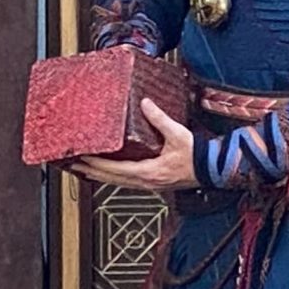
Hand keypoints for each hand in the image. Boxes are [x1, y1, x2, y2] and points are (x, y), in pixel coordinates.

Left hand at [71, 100, 197, 192]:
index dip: (96, 164)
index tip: (81, 158)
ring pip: (118, 182)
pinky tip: (110, 171)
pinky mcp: (154, 182)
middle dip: (91, 172)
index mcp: (148, 172)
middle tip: (74, 165)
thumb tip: (145, 103)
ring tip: (86, 168)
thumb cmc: (198, 157)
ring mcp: (149, 184)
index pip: (115, 170)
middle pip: (111, 179)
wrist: (214, 170)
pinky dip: (115, 176)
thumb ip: (160, 119)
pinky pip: (128, 182)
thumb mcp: (178, 135)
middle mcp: (146, 182)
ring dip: (101, 176)